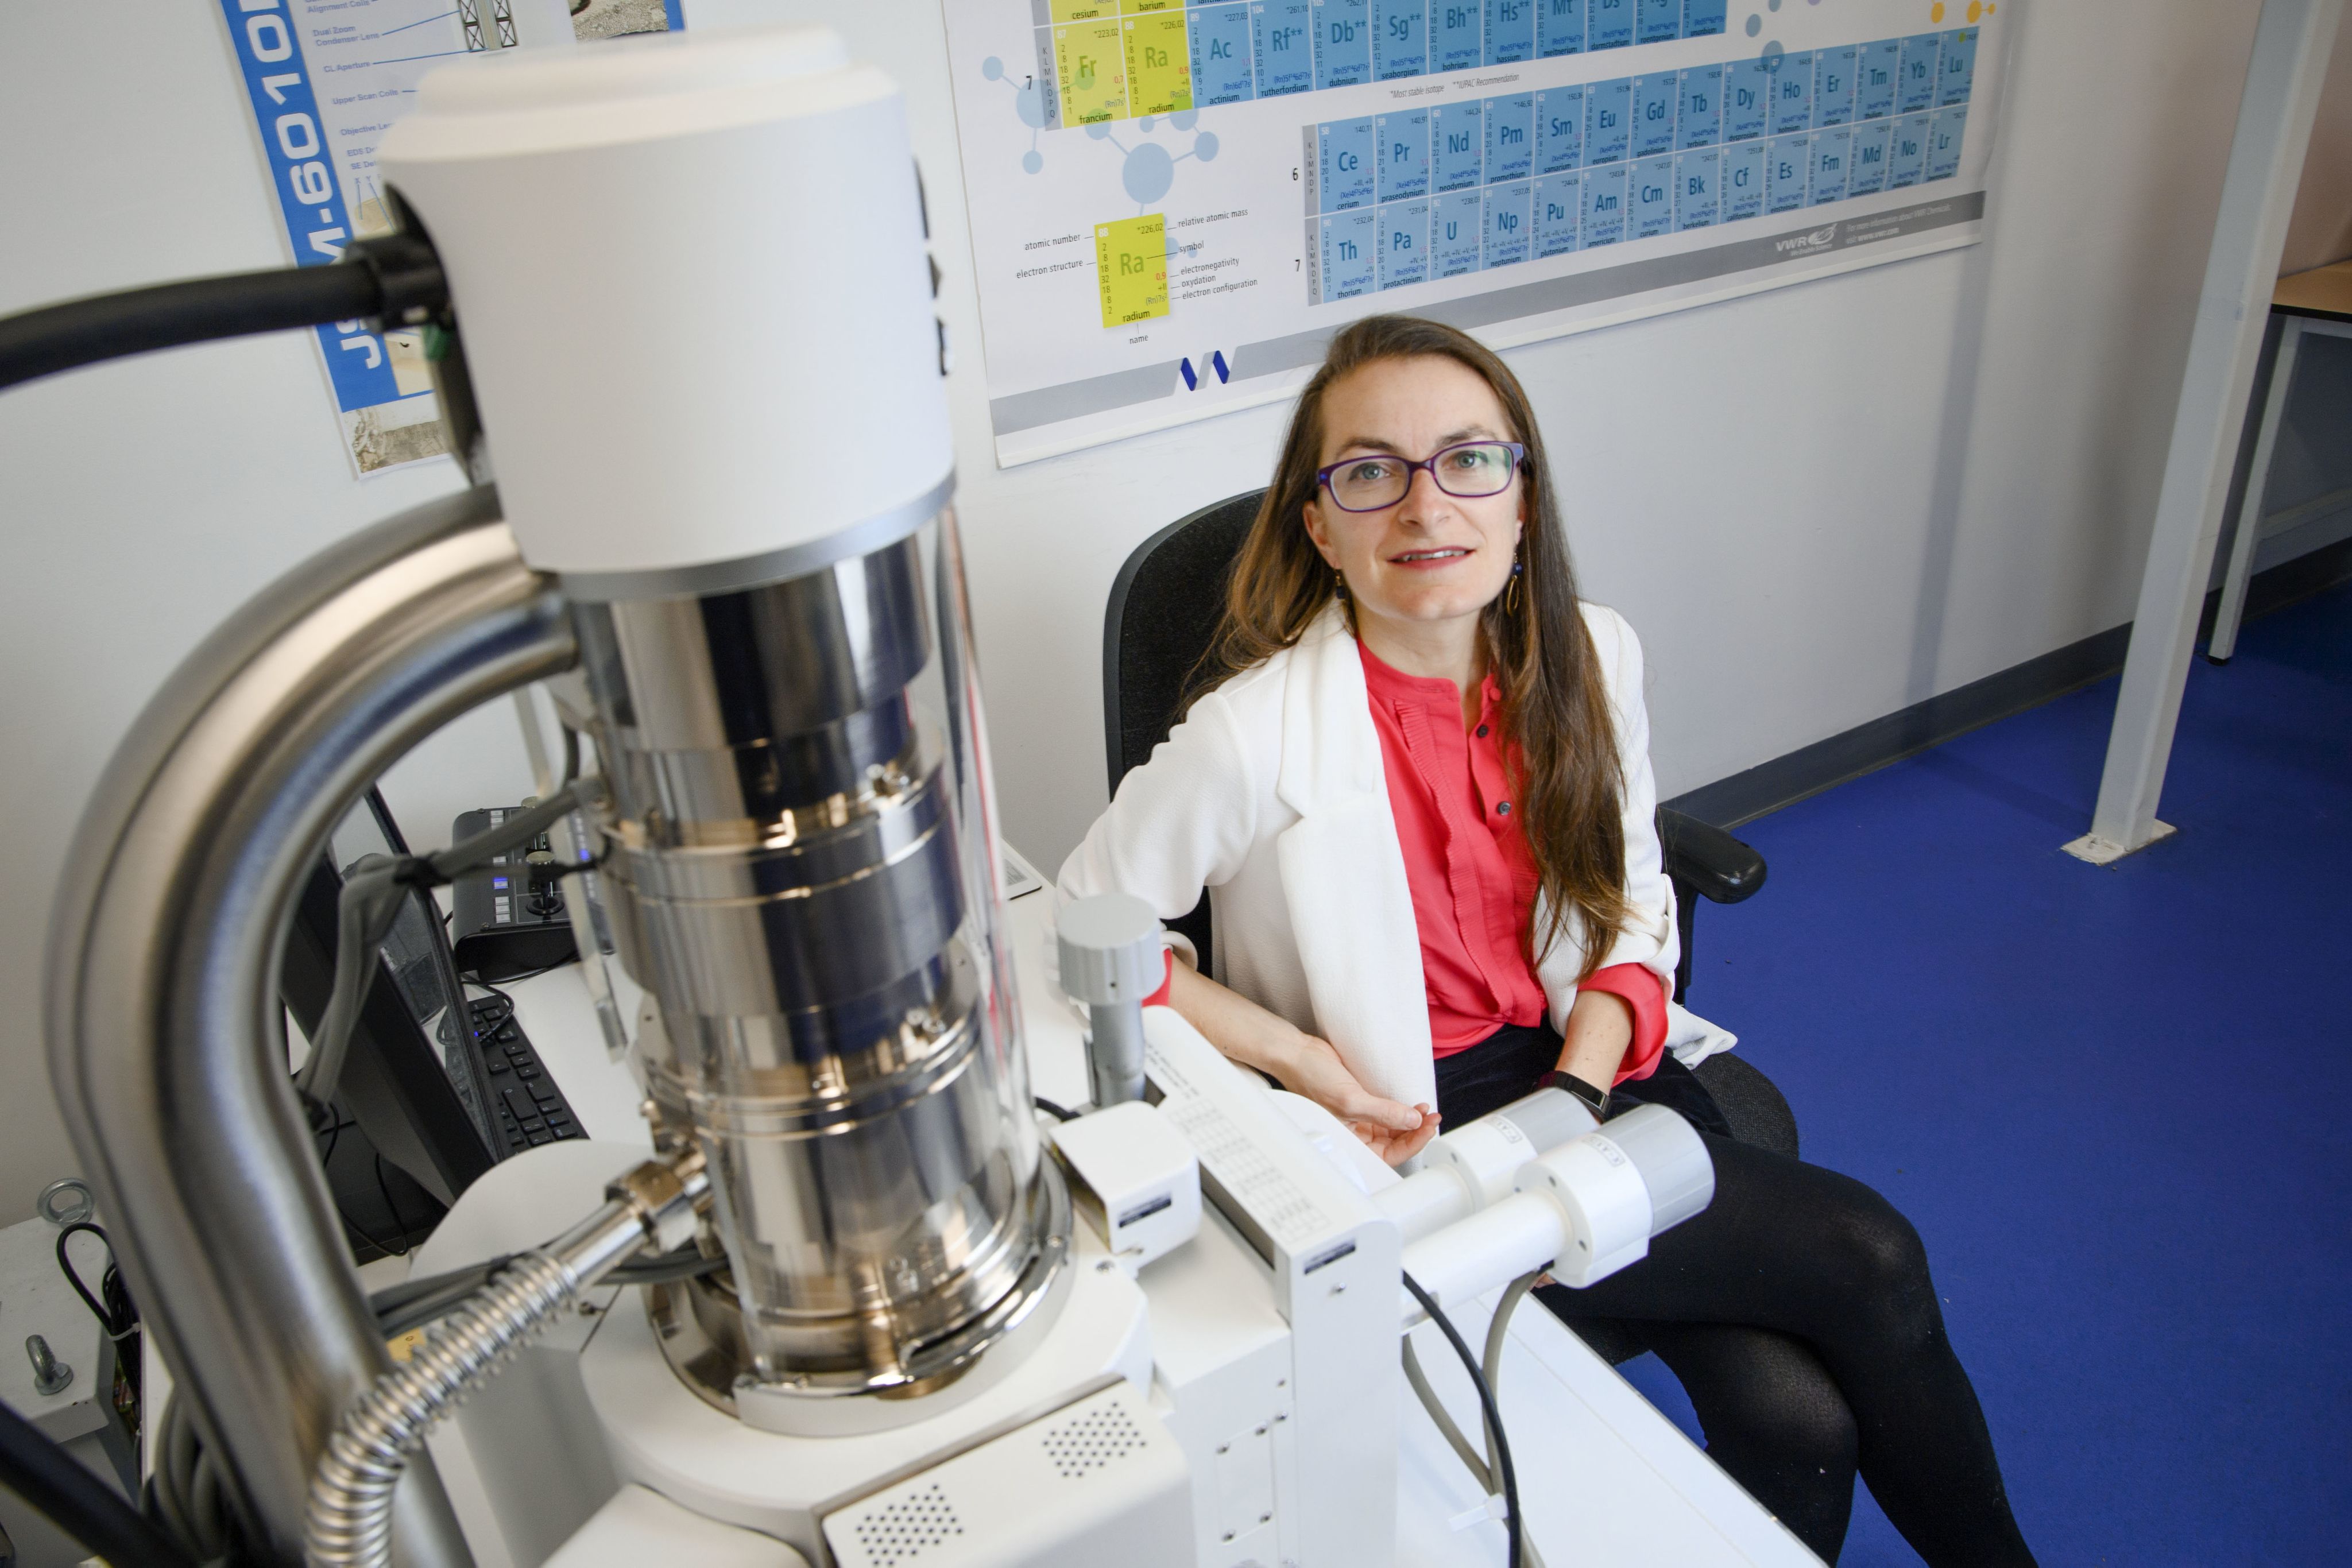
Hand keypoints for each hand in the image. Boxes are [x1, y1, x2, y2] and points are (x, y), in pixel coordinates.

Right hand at [1276, 1033, 1440, 1165]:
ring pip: (1393, 1127)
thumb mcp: (1351, 1099)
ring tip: (1425, 1110)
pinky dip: (1401, 1109)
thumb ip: (1383, 1113)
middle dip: (1415, 1132)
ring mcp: (1360, 1116)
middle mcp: (1356, 1133)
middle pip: (1394, 1142)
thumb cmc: (1310, 1078)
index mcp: (1350, 1142)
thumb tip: (1412, 1121)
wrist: (1298, 1053)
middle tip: (1431, 1118)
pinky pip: (1387, 1110)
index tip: (1427, 1127)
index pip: (1389, 1154)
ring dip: (1411, 1121)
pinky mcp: (1362, 1100)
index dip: (1412, 1143)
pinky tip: (1411, 1103)